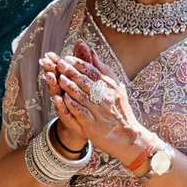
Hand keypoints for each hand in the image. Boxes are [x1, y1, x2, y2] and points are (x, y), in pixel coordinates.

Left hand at [40, 44, 148, 166]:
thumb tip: (91, 50)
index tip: (68, 58)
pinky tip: (62, 99)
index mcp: (110, 86)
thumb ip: (102, 69)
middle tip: (59, 64)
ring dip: (69, 86)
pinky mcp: (94, 124)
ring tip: (58, 78)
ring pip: (82, 95)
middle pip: (86, 81)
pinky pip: (81, 112)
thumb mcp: (115, 86)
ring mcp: (100, 110)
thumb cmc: (119, 109)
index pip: (93, 71)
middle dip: (71, 72)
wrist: (127, 136)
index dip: (79, 64)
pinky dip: (72, 105)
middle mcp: (106, 96)